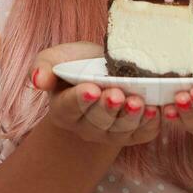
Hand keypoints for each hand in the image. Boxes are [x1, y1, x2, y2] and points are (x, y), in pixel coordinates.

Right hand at [29, 41, 159, 146]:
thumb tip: (38, 80)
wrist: (103, 73)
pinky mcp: (132, 134)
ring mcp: (109, 133)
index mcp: (63, 109)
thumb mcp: (56, 58)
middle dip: (108, 108)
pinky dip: (149, 124)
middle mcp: (85, 127)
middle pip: (97, 121)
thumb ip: (43, 66)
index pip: (69, 107)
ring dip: (131, 117)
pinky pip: (141, 134)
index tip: (91, 89)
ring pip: (120, 131)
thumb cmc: (77, 64)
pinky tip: (155, 110)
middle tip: (117, 94)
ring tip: (137, 102)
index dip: (80, 99)